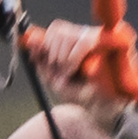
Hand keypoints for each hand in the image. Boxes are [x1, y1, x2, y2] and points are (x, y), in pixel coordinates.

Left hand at [18, 19, 137, 124]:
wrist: (102, 109)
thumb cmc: (80, 93)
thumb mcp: (52, 77)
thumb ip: (40, 58)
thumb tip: (29, 39)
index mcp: (72, 41)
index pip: (54, 30)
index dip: (45, 44)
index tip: (45, 61)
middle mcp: (85, 35)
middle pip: (58, 29)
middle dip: (54, 53)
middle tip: (62, 72)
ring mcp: (97, 37)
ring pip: (68, 35)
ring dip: (63, 58)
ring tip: (70, 73)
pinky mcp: (108, 42)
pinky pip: (83, 42)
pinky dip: (73, 58)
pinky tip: (76, 70)